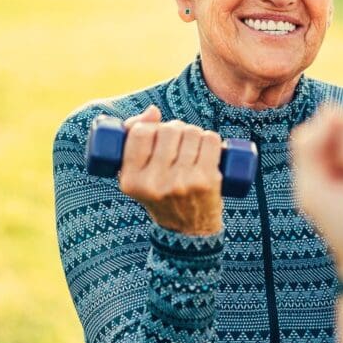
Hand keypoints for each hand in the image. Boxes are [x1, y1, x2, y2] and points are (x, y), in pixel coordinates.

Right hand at [117, 105, 224, 235]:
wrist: (189, 231)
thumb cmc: (162, 194)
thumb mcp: (138, 176)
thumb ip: (135, 140)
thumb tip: (153, 111)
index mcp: (131, 181)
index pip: (140, 133)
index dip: (151, 127)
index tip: (156, 136)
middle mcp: (155, 183)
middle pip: (169, 129)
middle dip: (176, 129)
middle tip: (179, 143)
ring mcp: (182, 182)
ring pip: (192, 132)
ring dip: (194, 134)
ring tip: (192, 148)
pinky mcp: (206, 181)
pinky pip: (210, 140)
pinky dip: (211, 139)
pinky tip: (208, 149)